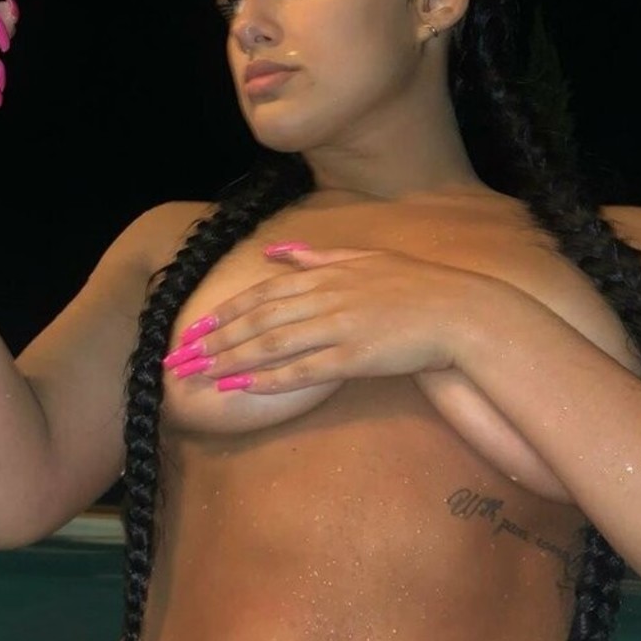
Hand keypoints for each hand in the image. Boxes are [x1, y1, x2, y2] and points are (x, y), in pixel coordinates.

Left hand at [165, 246, 489, 392]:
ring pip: (272, 345)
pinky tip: (243, 389)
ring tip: (200, 375)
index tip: (193, 330)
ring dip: (231, 361)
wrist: (460, 311)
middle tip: (181, 358)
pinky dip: (269, 379)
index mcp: (324, 274)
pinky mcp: (354, 356)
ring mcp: (338, 326)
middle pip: (257, 320)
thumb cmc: (413, 286)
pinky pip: (304, 370)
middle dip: (214, 340)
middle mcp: (325, 297)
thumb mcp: (363, 258)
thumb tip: (276, 252)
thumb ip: (316, 256)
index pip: (261, 295)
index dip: (223, 313)